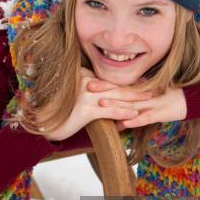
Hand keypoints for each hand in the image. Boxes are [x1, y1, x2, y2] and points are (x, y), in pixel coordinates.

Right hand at [38, 67, 153, 140]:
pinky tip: (135, 114)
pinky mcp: (86, 110)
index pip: (111, 79)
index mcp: (84, 77)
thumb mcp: (73, 94)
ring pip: (116, 97)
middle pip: (117, 86)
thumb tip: (101, 89)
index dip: (129, 81)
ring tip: (150, 99)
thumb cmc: (59, 110)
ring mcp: (86, 96)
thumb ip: (87, 88)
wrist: (45, 122)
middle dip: (137, 88)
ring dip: (135, 99)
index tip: (145, 80)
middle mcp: (86, 83)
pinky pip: (109, 111)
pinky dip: (123, 113)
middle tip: (154, 88)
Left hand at [87, 79, 186, 131]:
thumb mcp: (153, 97)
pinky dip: (135, 120)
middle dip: (105, 90)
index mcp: (142, 89)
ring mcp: (153, 103)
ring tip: (101, 106)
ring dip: (116, 105)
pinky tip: (124, 124)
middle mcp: (145, 95)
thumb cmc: (171, 97)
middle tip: (87, 89)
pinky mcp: (161, 113)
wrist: (193, 99)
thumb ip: (137, 102)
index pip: (120, 85)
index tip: (89, 80)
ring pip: (131, 105)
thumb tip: (120, 114)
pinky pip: (146, 118)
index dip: (105, 83)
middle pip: (122, 92)